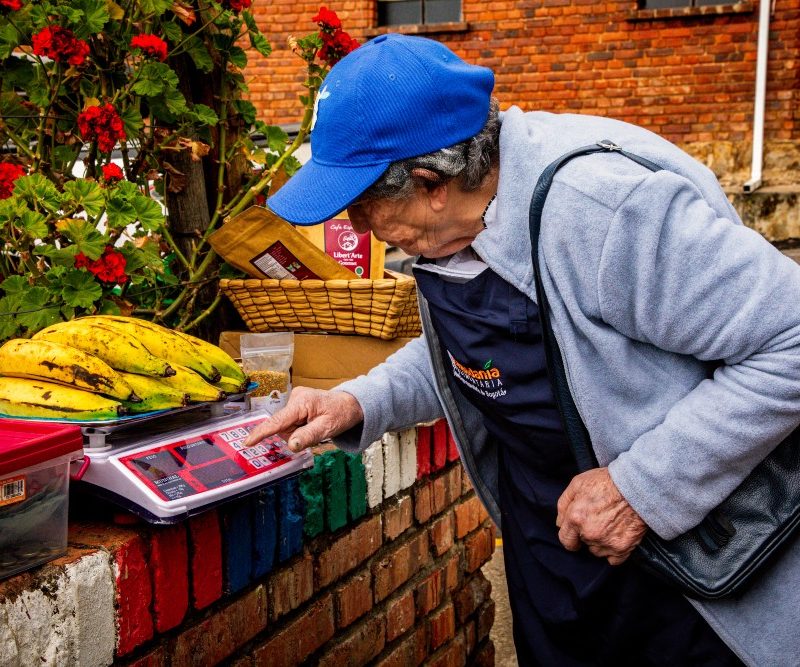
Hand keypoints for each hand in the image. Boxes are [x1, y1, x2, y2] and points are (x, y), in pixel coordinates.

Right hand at [243, 387, 363, 451]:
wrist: (351, 403)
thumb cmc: (341, 414)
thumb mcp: (327, 428)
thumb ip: (308, 436)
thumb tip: (291, 445)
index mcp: (302, 403)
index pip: (278, 421)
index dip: (262, 432)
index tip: (248, 442)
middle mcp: (295, 398)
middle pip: (282, 426)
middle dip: (294, 435)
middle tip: (314, 433)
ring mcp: (295, 400)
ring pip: (286, 426)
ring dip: (297, 432)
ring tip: (315, 427)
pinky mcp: (297, 403)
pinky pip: (290, 422)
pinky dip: (299, 427)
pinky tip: (311, 424)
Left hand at [555, 467, 647, 565]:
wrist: (637, 486)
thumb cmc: (607, 482)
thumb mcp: (577, 483)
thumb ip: (563, 504)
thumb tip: (560, 523)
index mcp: (576, 518)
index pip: (566, 540)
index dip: (570, 537)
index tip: (576, 534)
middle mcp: (590, 534)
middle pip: (583, 544)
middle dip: (587, 535)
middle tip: (598, 519)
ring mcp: (607, 543)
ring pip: (598, 551)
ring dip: (600, 543)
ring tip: (609, 526)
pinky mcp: (623, 548)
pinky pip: (613, 559)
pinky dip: (614, 551)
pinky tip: (617, 536)